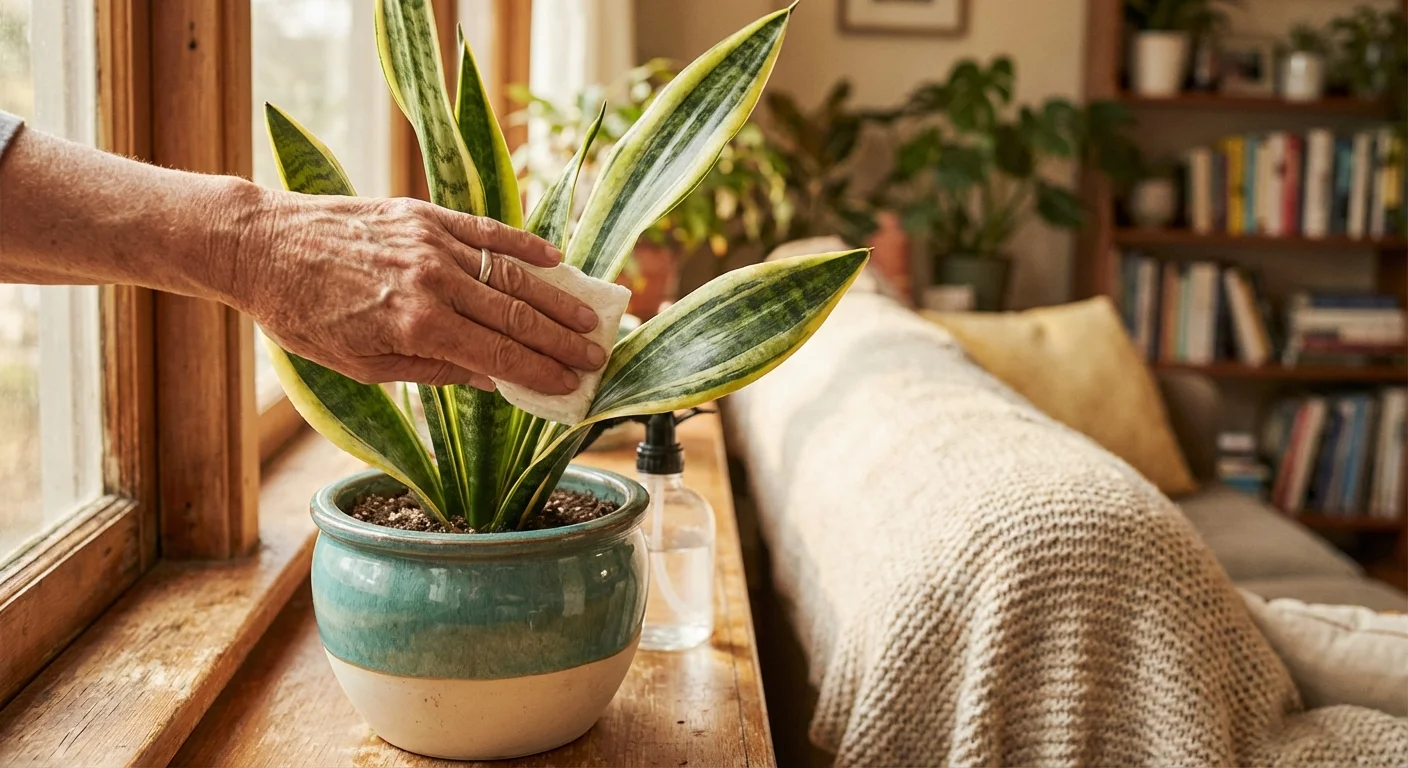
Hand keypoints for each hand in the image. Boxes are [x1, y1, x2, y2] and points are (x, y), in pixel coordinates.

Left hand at [232, 189, 604, 393]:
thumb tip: (493, 379)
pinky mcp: (423, 214)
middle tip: (598, 355)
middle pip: (516, 316)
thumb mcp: (362, 366)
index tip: (574, 384)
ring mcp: (431, 242)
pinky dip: (523, 246)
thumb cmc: (303, 316)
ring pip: (510, 274)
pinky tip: (554, 261)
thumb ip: (433, 371)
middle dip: (562, 340)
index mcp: (415, 327)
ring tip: (589, 317)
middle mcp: (431, 282)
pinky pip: (485, 231)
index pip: (498, 354)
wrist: (259, 245)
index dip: (542, 371)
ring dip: (556, 298)